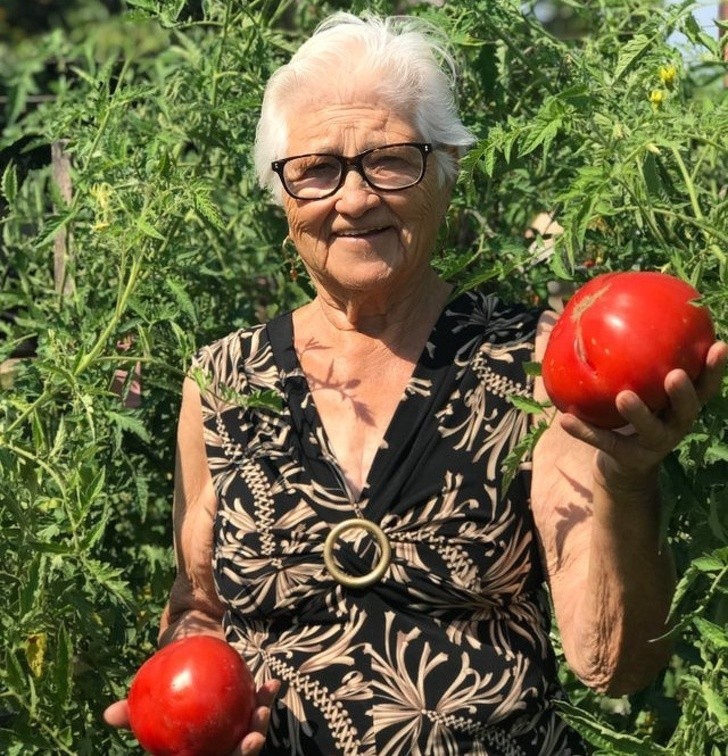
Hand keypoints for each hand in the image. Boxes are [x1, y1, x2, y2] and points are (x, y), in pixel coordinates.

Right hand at [103, 679, 280, 755]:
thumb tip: (108, 714)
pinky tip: (273, 683)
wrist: (182, 686)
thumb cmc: (163, 706)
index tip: (235, 749)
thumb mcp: (148, 711)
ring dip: (260, 722)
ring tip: (264, 705)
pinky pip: (257, 711)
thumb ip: (133, 713)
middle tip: (253, 736)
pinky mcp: (245, 718)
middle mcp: (217, 751)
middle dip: (247, 751)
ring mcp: (233, 737)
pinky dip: (265, 698)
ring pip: (251, 737)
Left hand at [559, 341, 727, 484]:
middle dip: (684, 393)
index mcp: (680, 405)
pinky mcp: (629, 460)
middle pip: (688, 410)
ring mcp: (654, 446)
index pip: (704, 386)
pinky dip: (585, 432)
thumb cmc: (630, 414)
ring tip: (623, 397)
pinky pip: (605, 443)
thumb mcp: (639, 387)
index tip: (718, 345)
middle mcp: (675, 425)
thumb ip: (631, 359)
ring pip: (651, 430)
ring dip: (638, 413)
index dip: (714, 368)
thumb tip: (597, 314)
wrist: (623, 467)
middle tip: (674, 375)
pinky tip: (566, 420)